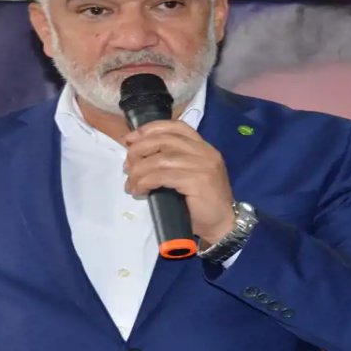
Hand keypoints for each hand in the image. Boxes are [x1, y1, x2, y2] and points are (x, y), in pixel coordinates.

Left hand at [124, 121, 235, 245]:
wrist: (223, 224)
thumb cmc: (201, 202)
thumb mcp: (188, 174)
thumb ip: (171, 161)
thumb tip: (137, 156)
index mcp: (202, 146)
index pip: (174, 126)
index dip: (149, 129)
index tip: (130, 139)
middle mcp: (204, 151)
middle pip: (163, 140)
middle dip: (139, 150)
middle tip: (127, 166)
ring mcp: (202, 165)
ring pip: (159, 159)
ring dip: (138, 171)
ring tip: (131, 184)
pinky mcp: (197, 180)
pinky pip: (161, 176)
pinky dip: (145, 182)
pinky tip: (140, 190)